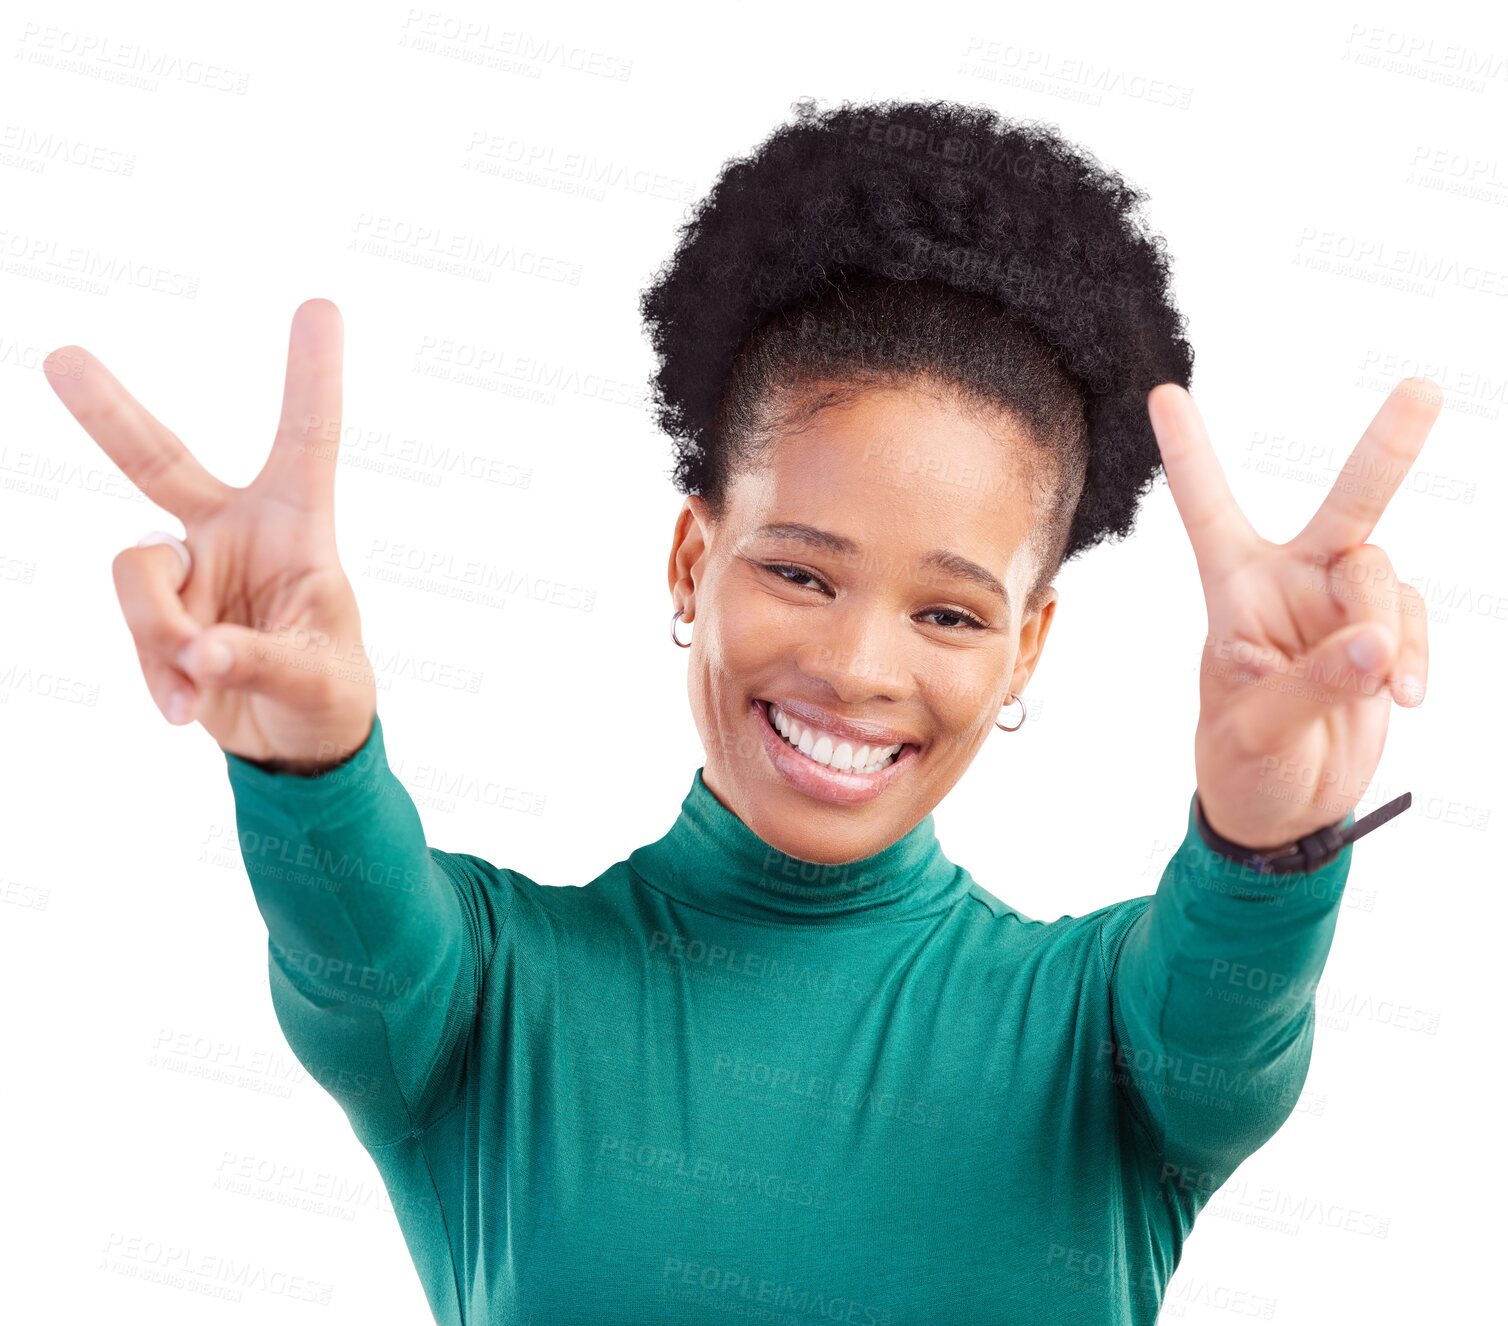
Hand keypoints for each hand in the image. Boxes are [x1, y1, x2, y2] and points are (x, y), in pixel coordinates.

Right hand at [44, 298, 376, 767]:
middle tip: (59, 359)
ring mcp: (189, 567)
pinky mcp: (158, 610)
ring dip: (160, 632)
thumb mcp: (320, 680)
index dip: (312, 375)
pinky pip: (131, 625)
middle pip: (160, 460)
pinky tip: (185, 701)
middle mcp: (235, 529)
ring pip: (136, 571)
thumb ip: (261, 661)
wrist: (292, 742)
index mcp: (298, 525)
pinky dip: (155, 669)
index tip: (321, 304)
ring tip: (201, 679)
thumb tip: (200, 651)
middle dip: (108, 413)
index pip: (308, 438)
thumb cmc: (330, 694)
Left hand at [1147, 377, 1442, 850]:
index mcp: (1233, 591)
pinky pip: (1413, 622)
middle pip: (1345, 508)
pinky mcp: (1382, 638)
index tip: (1162, 392)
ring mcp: (1340, 609)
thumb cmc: (1241, 763)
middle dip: (1385, 449)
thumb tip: (1375, 645)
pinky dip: (1415, 655)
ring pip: (1384, 577)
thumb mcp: (1254, 730)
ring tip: (1382, 684)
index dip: (1189, 453)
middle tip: (1422, 391)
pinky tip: (1405, 694)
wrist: (1282, 811)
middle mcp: (1289, 584)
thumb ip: (1312, 684)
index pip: (1207, 510)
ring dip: (1388, 627)